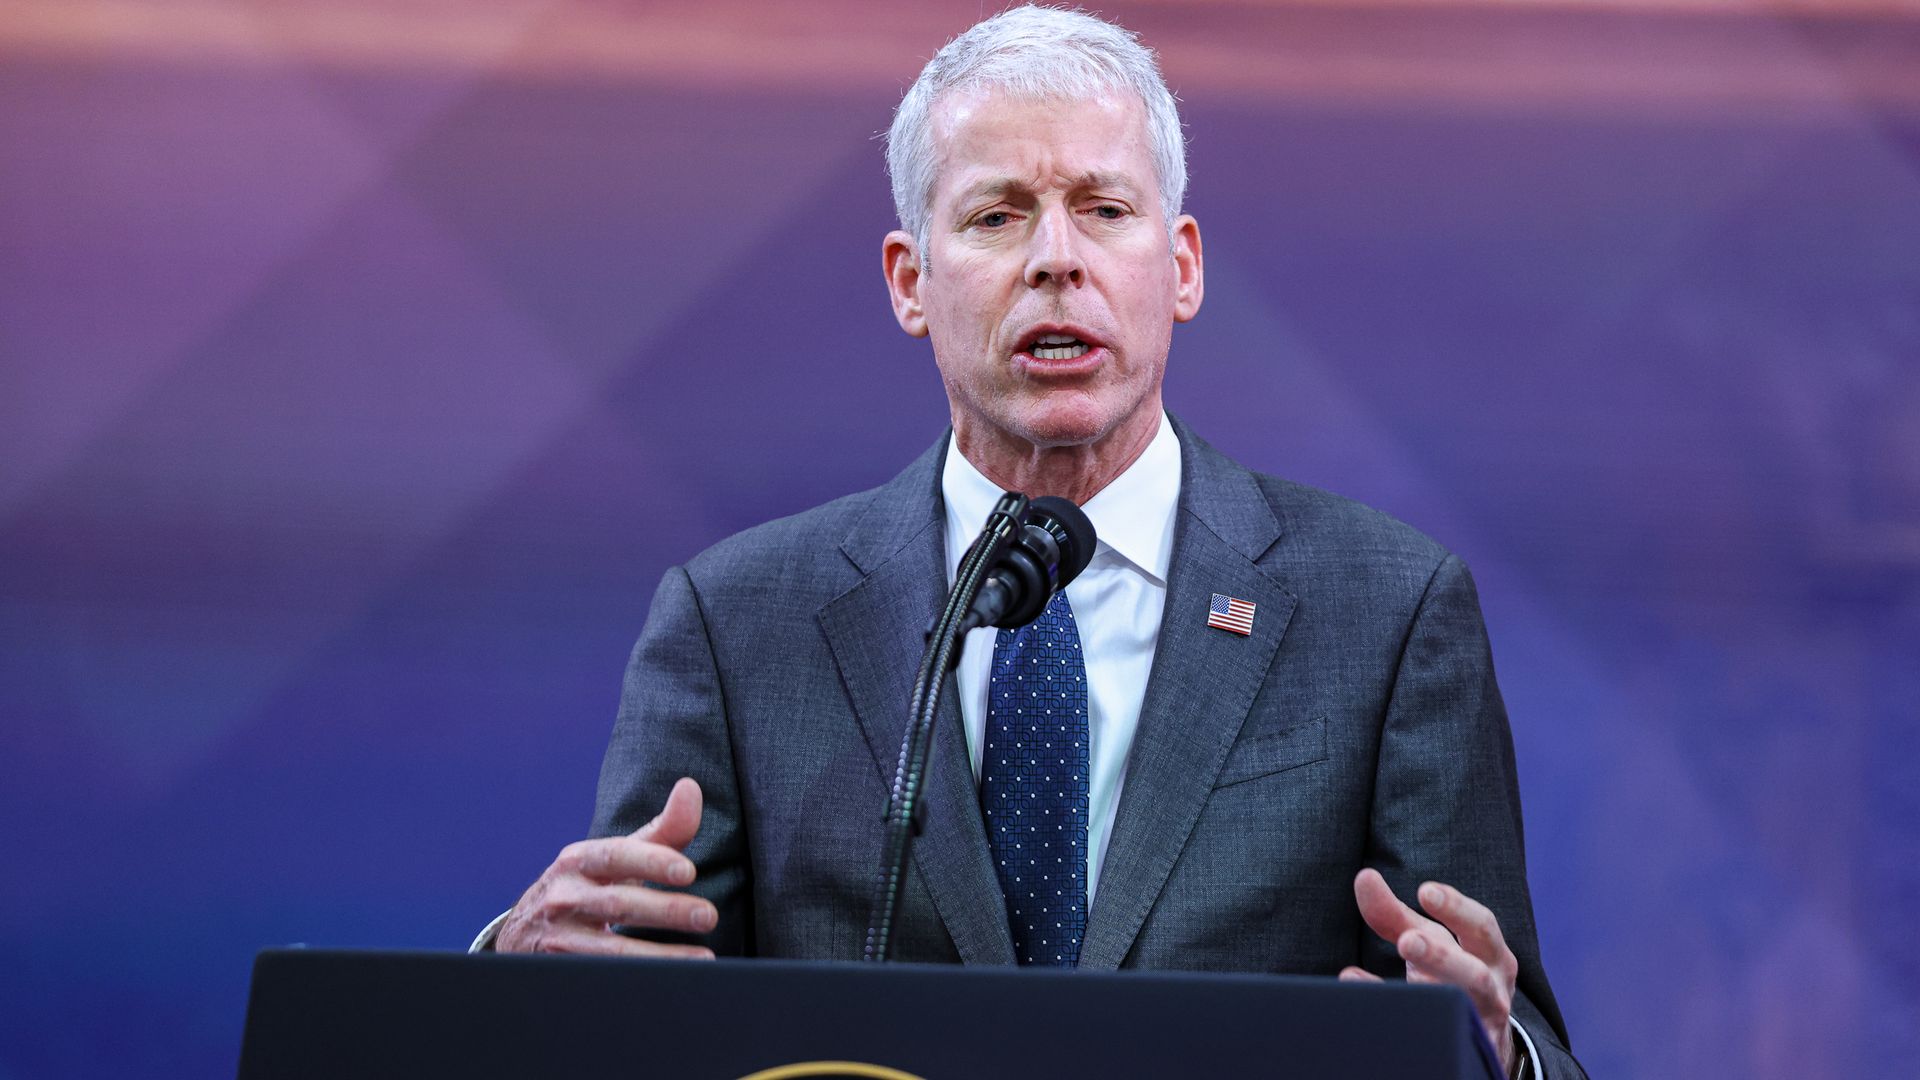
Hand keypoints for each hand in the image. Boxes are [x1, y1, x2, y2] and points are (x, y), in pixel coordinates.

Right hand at [496, 777, 718, 957]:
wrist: (523, 933)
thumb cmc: (585, 887)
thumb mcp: (613, 859)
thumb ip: (659, 832)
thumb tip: (691, 787)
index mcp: (579, 861)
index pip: (616, 855)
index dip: (651, 861)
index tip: (688, 871)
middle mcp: (565, 896)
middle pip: (618, 904)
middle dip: (667, 910)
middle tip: (708, 916)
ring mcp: (559, 937)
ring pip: (612, 949)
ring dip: (660, 955)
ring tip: (703, 958)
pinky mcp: (561, 971)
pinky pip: (602, 975)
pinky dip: (636, 979)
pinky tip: (668, 982)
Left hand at [1342, 868, 1517, 1074]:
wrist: (1484, 1035)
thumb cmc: (1452, 972)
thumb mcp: (1432, 941)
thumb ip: (1397, 914)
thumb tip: (1365, 878)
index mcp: (1490, 954)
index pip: (1480, 926)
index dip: (1455, 908)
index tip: (1424, 891)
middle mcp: (1493, 989)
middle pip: (1474, 974)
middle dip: (1439, 957)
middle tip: (1406, 941)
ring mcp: (1480, 1025)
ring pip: (1460, 1011)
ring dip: (1428, 993)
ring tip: (1402, 980)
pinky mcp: (1465, 1048)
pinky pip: (1437, 1036)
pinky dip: (1401, 1021)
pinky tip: (1374, 1007)